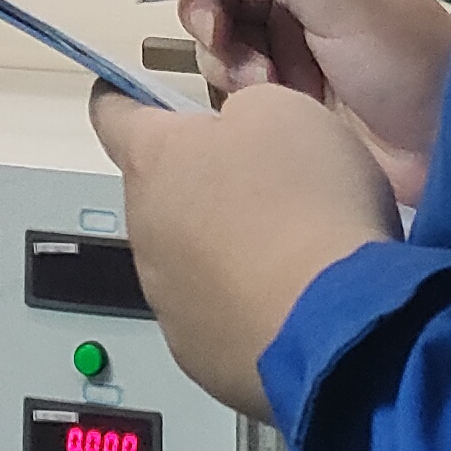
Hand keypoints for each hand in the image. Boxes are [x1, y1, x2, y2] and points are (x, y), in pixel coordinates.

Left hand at [89, 81, 399, 414]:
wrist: (338, 324)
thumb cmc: (307, 203)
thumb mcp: (283, 110)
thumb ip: (243, 109)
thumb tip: (232, 135)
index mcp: (155, 161)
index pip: (111, 114)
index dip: (122, 98)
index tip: (126, 94)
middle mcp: (144, 231)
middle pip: (159, 193)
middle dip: (199, 184)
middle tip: (262, 186)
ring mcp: (165, 301)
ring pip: (184, 259)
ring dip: (221, 250)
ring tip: (287, 253)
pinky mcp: (196, 356)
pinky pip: (212, 317)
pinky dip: (241, 306)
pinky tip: (289, 304)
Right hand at [173, 0, 450, 202]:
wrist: (443, 150)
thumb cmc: (409, 63)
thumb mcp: (350, 1)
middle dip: (209, 1)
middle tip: (220, 33)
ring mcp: (289, 43)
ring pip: (221, 28)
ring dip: (224, 49)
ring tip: (260, 78)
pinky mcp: (282, 91)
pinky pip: (232, 73)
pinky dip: (236, 81)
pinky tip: (267, 97)